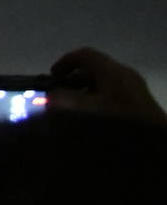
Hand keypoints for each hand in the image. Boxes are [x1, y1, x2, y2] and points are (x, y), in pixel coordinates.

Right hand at [49, 47, 166, 124]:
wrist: (154, 149)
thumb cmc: (119, 125)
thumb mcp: (85, 112)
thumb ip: (63, 101)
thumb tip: (49, 97)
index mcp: (113, 71)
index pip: (84, 55)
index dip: (64, 63)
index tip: (51, 78)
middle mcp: (125, 76)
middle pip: (94, 69)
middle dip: (73, 81)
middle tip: (59, 95)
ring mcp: (135, 91)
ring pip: (104, 84)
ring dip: (85, 93)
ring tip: (73, 110)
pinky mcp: (140, 106)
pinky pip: (113, 96)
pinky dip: (98, 102)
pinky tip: (92, 119)